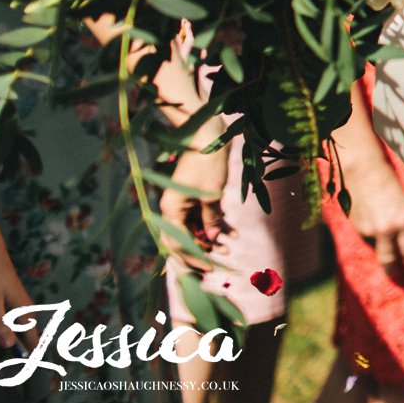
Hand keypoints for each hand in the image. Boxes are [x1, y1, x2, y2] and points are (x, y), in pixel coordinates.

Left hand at [0, 240, 36, 350]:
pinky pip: (13, 316)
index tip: (36, 365)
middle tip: (20, 361)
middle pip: (28, 331)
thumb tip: (9, 347)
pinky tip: (2, 326)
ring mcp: (16, 299)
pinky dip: (10, 326)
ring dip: (18, 335)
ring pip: (21, 323)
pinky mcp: (8, 295)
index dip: (33, 351)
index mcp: (22, 309)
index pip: (32, 336)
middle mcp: (24, 305)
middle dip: (26, 346)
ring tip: (12, 347)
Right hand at [161, 142, 229, 262]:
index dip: (193, 257)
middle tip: (217, 265)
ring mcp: (186, 202)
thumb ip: (210, 218)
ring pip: (197, 227)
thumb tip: (211, 240)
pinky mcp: (198, 195)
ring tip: (230, 246)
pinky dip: (217, 223)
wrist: (209, 133)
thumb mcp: (210, 193)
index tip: (208, 269)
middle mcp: (174, 208)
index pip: (178, 243)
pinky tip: (233, 232)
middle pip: (184, 238)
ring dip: (212, 238)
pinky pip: (205, 215)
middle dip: (201, 251)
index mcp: (170, 210)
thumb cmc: (207, 162)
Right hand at [341, 158, 403, 269]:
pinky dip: (371, 237)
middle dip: (393, 270)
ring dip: (381, 250)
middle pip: (390, 259)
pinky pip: (367, 237)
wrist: (363, 170)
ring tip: (386, 251)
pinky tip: (373, 228)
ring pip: (377, 248)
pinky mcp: (357, 227)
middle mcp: (387, 229)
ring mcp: (369, 230)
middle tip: (397, 275)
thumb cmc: (389, 181)